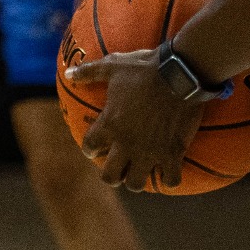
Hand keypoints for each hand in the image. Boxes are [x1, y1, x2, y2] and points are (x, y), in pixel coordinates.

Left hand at [65, 51, 204, 190]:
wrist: (180, 74)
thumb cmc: (144, 69)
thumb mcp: (112, 66)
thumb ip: (89, 72)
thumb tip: (68, 74)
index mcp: (109, 124)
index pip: (90, 147)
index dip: (90, 150)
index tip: (94, 150)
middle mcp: (126, 143)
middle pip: (110, 176)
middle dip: (111, 176)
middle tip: (117, 169)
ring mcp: (150, 151)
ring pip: (136, 184)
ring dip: (137, 180)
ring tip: (140, 173)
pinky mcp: (173, 154)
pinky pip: (170, 180)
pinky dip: (170, 178)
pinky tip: (169, 171)